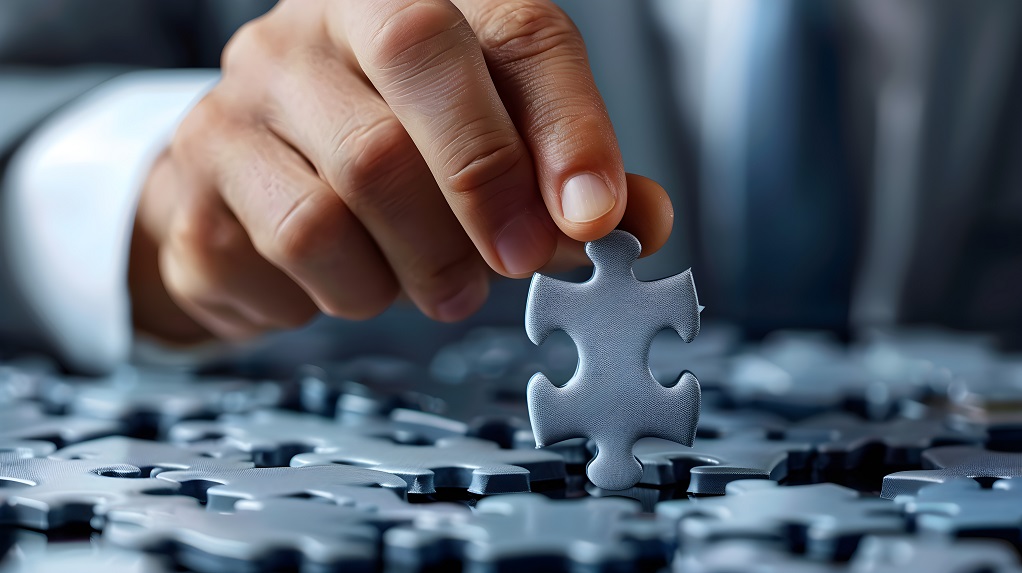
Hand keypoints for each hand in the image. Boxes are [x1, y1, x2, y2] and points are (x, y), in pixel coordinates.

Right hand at [129, 0, 674, 342]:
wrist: (238, 189)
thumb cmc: (381, 162)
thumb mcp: (482, 154)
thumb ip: (560, 181)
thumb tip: (638, 222)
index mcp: (411, 2)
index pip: (515, 27)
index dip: (568, 123)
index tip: (598, 216)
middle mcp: (320, 25)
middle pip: (419, 64)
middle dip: (486, 184)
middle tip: (516, 263)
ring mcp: (246, 92)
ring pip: (353, 182)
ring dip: (420, 262)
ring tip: (440, 284)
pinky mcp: (198, 177)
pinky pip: (291, 251)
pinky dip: (347, 292)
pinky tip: (355, 281)